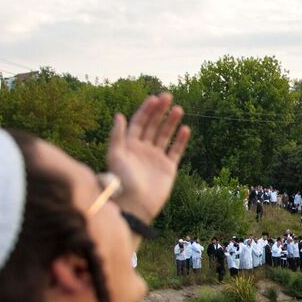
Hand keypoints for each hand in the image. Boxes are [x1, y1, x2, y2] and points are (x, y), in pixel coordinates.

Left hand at [106, 93, 190, 222]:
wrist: (135, 205)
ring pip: (165, 135)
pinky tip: (185, 129)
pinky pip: (175, 151)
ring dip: (171, 122)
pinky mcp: (168, 168)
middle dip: (160, 111)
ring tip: (178, 109)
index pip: (138, 122)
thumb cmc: (122, 182)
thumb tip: (120, 115)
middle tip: (168, 97)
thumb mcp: (115, 157)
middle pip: (152, 125)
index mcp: (129, 145)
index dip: (145, 110)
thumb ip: (117, 136)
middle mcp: (143, 149)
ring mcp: (156, 158)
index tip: (153, 99)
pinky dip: (180, 140)